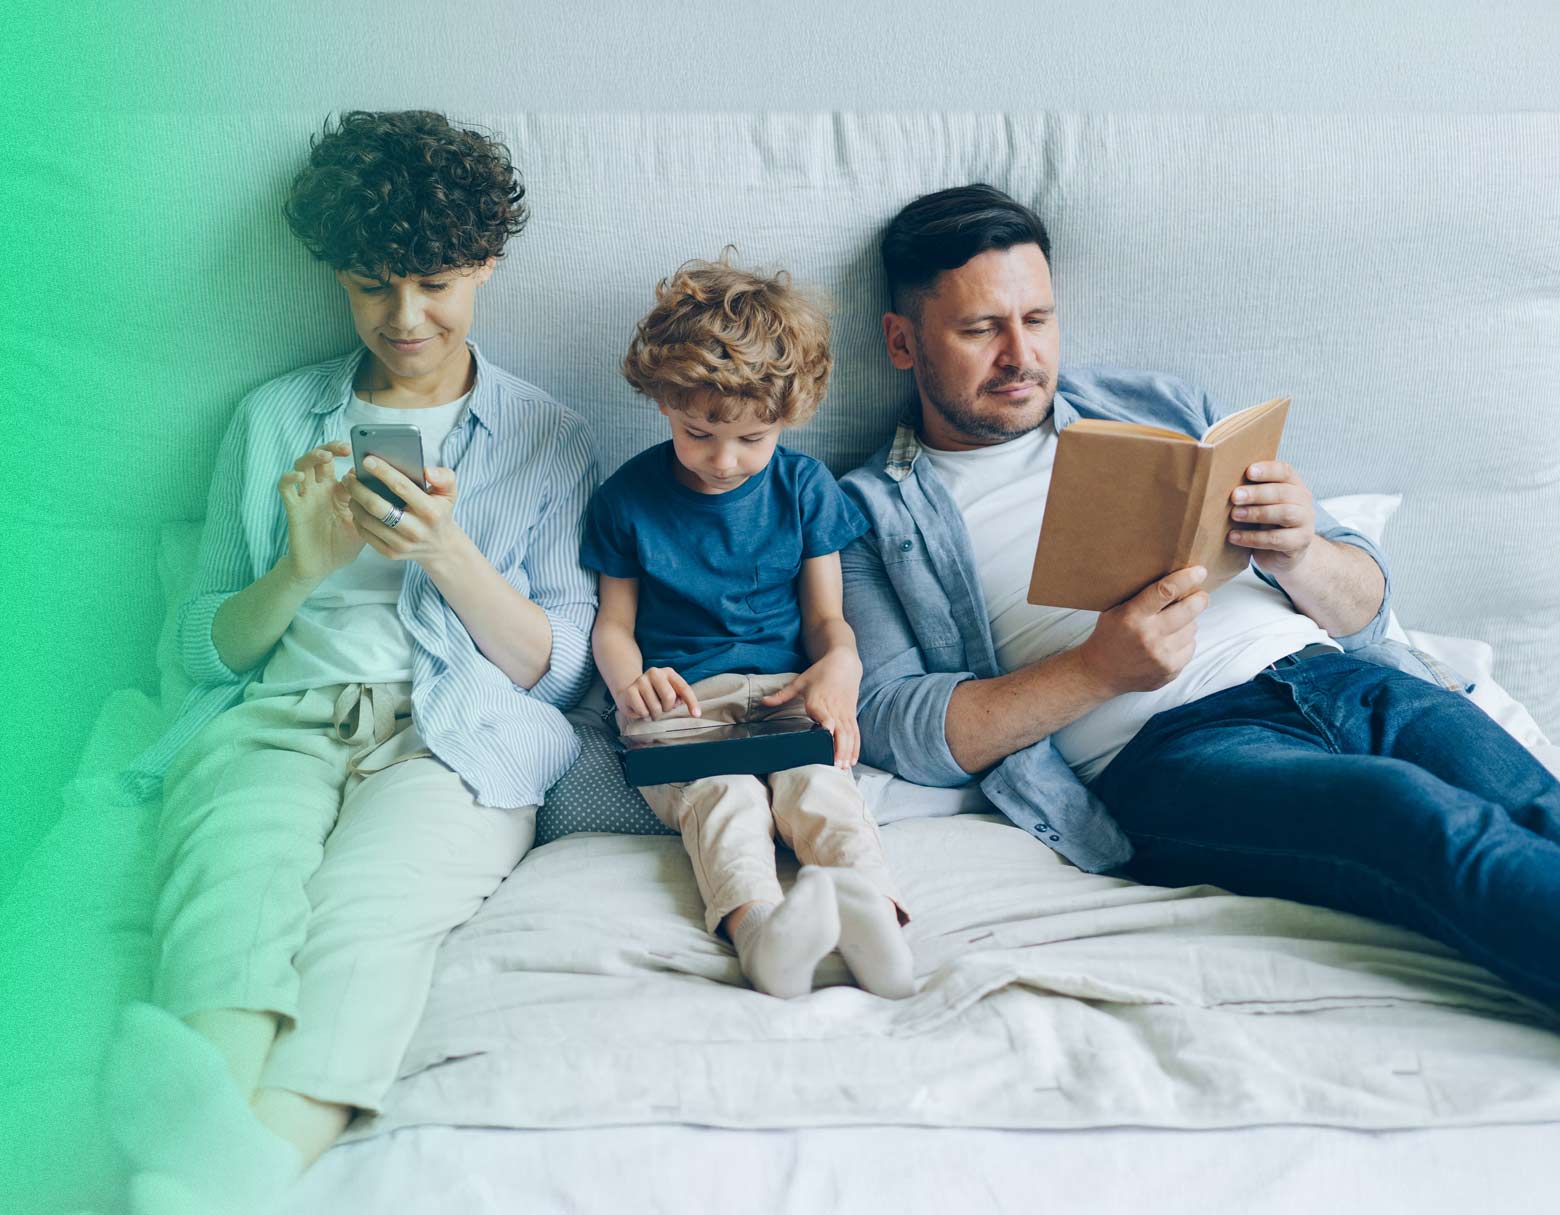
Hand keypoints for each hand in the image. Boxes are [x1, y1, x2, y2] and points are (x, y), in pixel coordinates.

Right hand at [277, 441, 362, 583]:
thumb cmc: (342, 545)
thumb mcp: (363, 523)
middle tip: (345, 447)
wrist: (322, 567)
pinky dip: (289, 478)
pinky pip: (285, 488)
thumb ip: (371, 506)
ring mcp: (305, 497)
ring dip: (311, 456)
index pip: (338, 463)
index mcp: (336, 490)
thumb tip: (386, 488)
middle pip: (319, 457)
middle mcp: (320, 489)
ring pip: (301, 465)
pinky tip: (299, 476)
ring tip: (325, 456)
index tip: (365, 452)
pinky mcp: (293, 508)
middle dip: (330, 447)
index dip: (347, 454)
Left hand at [339, 458, 466, 571]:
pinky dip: (356, 518)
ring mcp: (402, 544)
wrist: (441, 547)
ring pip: (368, 520)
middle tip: (349, 476)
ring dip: (354, 502)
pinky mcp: (391, 553)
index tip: (367, 460)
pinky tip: (355, 506)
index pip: (402, 487)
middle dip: (358, 488)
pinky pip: (365, 534)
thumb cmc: (440, 512)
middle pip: (378, 506)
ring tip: (350, 489)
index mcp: (431, 512)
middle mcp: (416, 530)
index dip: (382, 472)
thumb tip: (427, 471)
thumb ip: (444, 477)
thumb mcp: (449, 492)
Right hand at [615, 666, 700, 720]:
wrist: (629, 693)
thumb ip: (680, 699)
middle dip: (667, 708)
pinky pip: (643, 711)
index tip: (696, 715)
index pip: (684, 688)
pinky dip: (644, 715)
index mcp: (669, 673)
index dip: (692, 702)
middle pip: (669, 697)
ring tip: (650, 709)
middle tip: (662, 709)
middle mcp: (655, 673)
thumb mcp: (670, 694)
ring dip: (655, 714)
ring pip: (655, 707)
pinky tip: (640, 708)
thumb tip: (693, 711)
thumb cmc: (655, 695)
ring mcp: (641, 680)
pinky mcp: (630, 691)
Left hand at [760, 650, 862, 768]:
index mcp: (819, 701)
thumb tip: (763, 702)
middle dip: (839, 749)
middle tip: (834, 765)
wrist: (843, 663)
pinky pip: (855, 733)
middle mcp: (834, 709)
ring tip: (843, 767)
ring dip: (847, 751)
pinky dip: (855, 747)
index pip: (826, 716)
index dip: (828, 726)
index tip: (828, 735)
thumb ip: (782, 695)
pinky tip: (852, 760)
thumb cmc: (820, 673)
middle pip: (840, 731)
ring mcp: (845, 713)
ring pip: (849, 735)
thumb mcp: (799, 682)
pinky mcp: (851, 715)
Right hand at [1077, 565, 1208, 696]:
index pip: (1166, 591)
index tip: (1199, 571)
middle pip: (1188, 610)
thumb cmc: (1109, 635)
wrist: (1100, 673)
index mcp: (1132, 616)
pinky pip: (1191, 647)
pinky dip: (1185, 641)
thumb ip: (1140, 596)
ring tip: (1174, 623)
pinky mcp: (1170, 671)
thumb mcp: (1115, 610)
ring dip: (1188, 622)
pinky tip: (1171, 641)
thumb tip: (1173, 576)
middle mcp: (1148, 636)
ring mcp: (1161, 656)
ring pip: (1192, 628)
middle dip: (1199, 599)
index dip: (1186, 579)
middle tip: (1200, 594)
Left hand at [1229, 461, 1317, 577]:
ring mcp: (1305, 522)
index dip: (1267, 470)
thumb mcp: (1259, 505)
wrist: (1281, 554)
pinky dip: (1253, 537)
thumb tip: (1220, 482)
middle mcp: (1303, 500)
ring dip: (1256, 513)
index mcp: (1293, 484)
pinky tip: (1234, 536)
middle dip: (1257, 493)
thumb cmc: (1264, 523)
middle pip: (1283, 492)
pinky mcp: (1300, 542)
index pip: (1284, 471)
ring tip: (1234, 515)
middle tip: (1234, 496)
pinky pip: (1277, 539)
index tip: (1248, 471)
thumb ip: (1249, 492)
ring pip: (1284, 514)